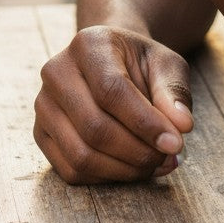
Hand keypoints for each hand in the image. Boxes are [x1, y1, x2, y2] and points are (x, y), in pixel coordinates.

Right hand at [33, 25, 194, 184]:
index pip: (111, 90)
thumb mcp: (166, 65)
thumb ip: (174, 91)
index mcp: (88, 44)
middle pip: (95, 127)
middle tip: (169, 157)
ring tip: (155, 164)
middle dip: (138, 151)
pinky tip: (131, 168)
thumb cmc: (140, 65)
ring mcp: (44, 104)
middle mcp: (57, 71)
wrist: (111, 63)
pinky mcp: (41, 133)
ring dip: (125, 170)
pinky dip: (107, 178)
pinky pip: (71, 170)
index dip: (145, 123)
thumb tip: (182, 126)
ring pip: (82, 155)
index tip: (176, 143)